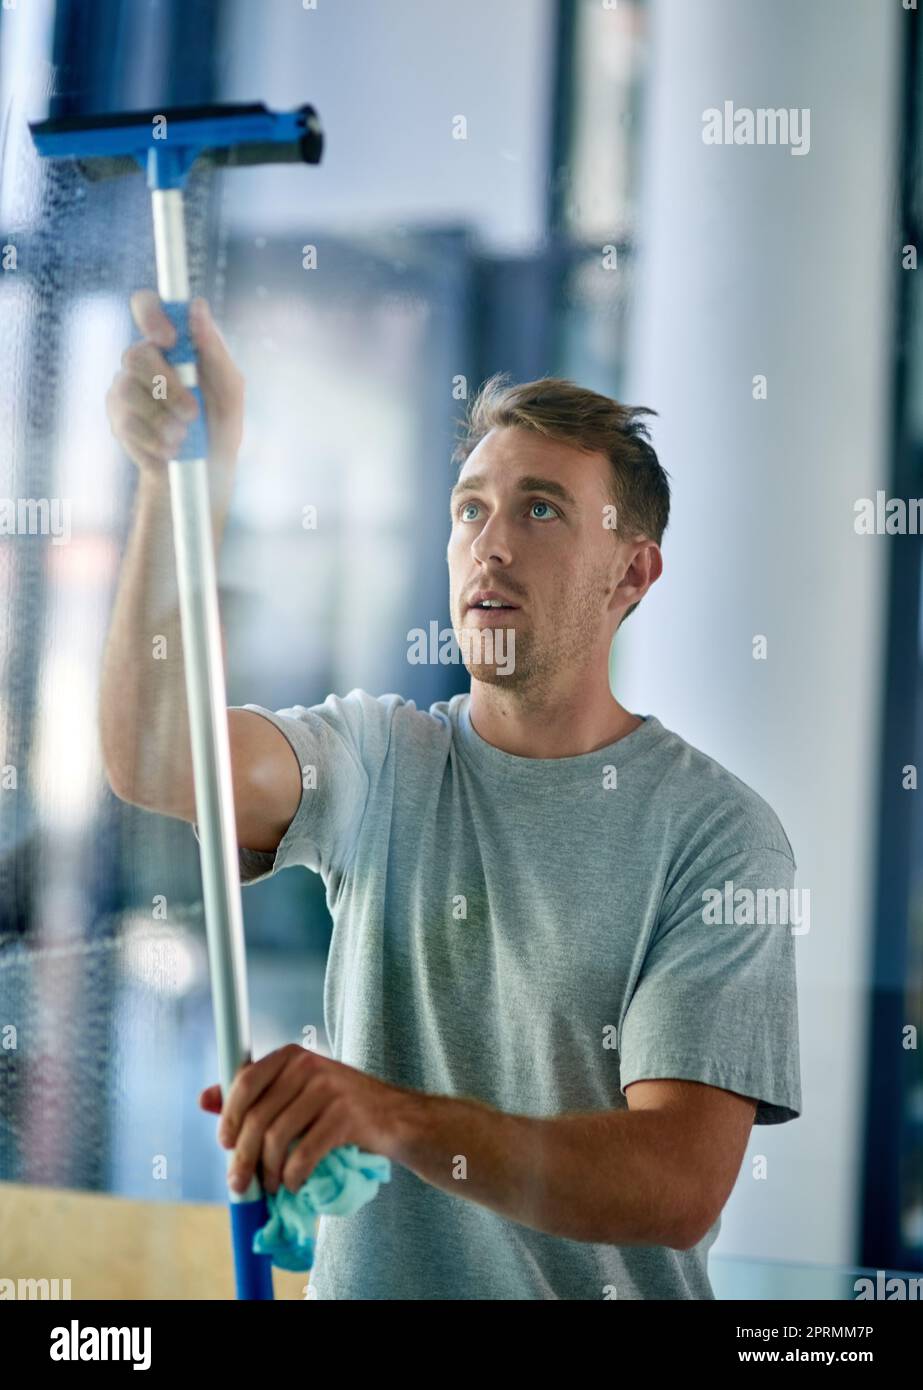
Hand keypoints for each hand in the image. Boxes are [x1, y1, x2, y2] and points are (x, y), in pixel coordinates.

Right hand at [105, 288, 243, 478]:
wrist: (202, 476)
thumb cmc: (219, 426)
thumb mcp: (229, 390)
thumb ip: (214, 350)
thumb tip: (196, 308)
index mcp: (172, 345)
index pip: (146, 306)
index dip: (151, 314)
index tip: (169, 339)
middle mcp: (144, 361)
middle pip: (136, 354)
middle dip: (168, 387)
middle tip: (191, 413)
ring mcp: (125, 389)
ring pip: (127, 391)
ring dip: (162, 419)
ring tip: (183, 438)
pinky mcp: (117, 419)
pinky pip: (126, 423)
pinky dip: (154, 440)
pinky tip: (169, 451)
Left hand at [199, 1044, 412, 1194]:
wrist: (396, 1118)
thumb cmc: (339, 1108)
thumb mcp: (296, 1093)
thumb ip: (254, 1095)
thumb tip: (204, 1099)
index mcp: (292, 1055)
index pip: (246, 1080)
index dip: (229, 1115)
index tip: (225, 1143)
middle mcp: (309, 1064)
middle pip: (259, 1115)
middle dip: (243, 1156)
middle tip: (238, 1184)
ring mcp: (329, 1088)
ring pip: (278, 1138)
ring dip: (268, 1172)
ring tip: (270, 1187)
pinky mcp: (346, 1115)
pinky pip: (304, 1154)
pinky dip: (292, 1177)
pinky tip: (292, 1185)